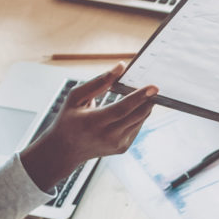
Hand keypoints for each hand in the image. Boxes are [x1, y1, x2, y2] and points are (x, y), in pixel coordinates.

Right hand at [20, 64, 159, 187]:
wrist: (65, 150)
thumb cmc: (68, 120)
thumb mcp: (76, 97)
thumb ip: (98, 82)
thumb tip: (120, 67)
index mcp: (94, 122)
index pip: (122, 109)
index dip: (139, 97)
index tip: (154, 87)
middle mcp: (107, 136)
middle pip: (136, 115)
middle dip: (148, 100)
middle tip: (154, 88)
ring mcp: (117, 144)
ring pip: (140, 121)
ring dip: (145, 106)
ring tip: (144, 95)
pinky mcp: (122, 148)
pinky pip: (137, 127)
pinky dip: (138, 115)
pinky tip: (133, 108)